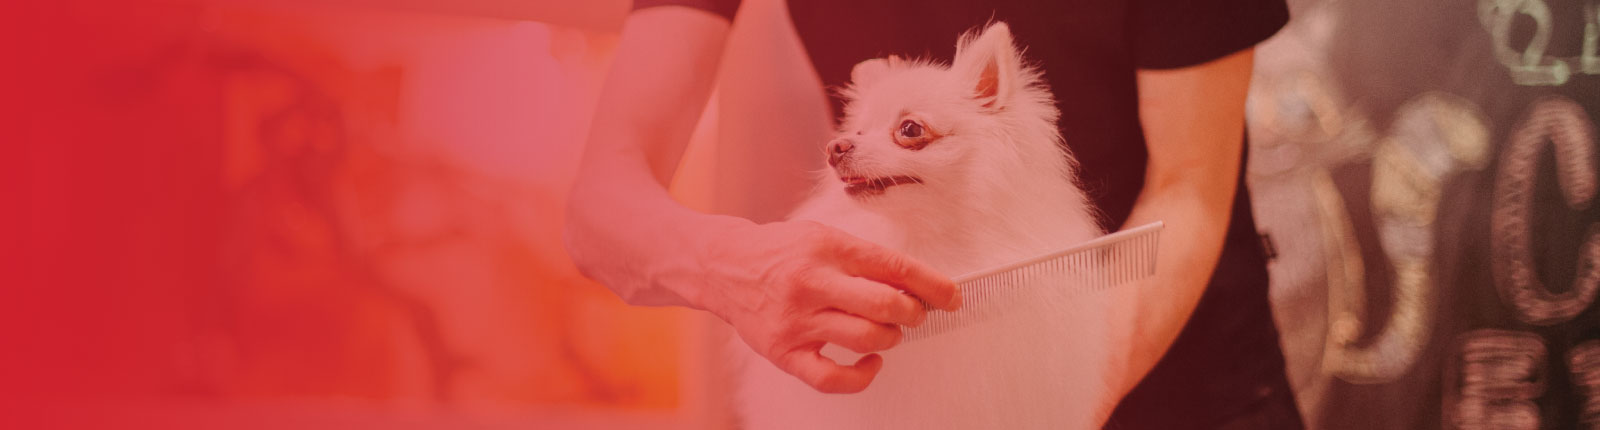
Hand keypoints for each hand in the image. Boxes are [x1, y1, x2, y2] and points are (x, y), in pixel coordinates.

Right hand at [695, 220, 961, 392]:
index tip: (952, 296)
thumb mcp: (823, 238)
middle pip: (885, 305)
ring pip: (866, 339)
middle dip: (913, 313)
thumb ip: (866, 259)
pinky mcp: (783, 352)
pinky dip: (862, 376)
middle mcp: (811, 282)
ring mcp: (796, 320)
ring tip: (886, 331)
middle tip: (913, 313)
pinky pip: (832, 378)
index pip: (893, 266)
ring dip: (890, 338)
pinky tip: (870, 364)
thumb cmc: (782, 253)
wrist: (723, 266)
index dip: (932, 284)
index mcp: (827, 247)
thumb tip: (918, 284)